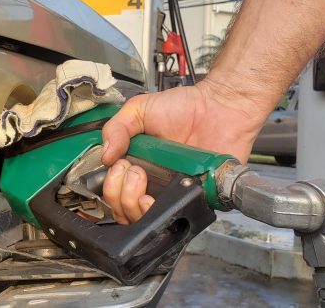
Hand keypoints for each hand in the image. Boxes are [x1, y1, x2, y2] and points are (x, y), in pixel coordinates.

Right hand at [100, 81, 265, 223]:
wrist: (219, 106)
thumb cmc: (183, 106)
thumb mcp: (139, 110)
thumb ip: (116, 128)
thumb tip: (105, 157)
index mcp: (137, 165)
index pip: (114, 191)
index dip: (111, 186)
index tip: (119, 166)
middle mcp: (152, 183)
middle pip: (124, 211)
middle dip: (120, 195)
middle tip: (133, 171)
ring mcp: (173, 192)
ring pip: (144, 219)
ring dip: (135, 205)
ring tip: (143, 183)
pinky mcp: (195, 198)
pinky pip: (175, 216)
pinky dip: (164, 213)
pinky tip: (162, 196)